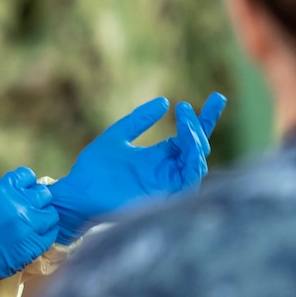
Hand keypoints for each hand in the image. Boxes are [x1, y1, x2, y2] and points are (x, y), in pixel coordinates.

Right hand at [0, 167, 57, 296]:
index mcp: (2, 189)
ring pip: (51, 215)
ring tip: (34, 226)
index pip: (27, 176)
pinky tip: (36, 238)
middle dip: (38, 200)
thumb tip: (14, 191)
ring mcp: (26, 227)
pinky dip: (45, 235)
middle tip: (30, 210)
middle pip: (44, 194)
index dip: (25, 184)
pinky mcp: (30, 247)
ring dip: (44, 218)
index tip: (22, 193)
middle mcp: (18, 204)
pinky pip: (49, 236)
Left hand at [49, 93, 226, 243]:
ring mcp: (166, 185)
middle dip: (200, 127)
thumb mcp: (117, 136)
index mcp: (158, 157)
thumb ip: (139, 120)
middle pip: (198, 149)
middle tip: (186, 110)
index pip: (190, 136)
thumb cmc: (93, 170)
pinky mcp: (163, 199)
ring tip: (186, 124)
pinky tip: (188, 147)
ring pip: (197, 164)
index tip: (217, 97)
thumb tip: (165, 101)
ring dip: (196, 143)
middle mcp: (167, 171)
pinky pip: (188, 182)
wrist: (78, 194)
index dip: (204, 118)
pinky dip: (193, 164)